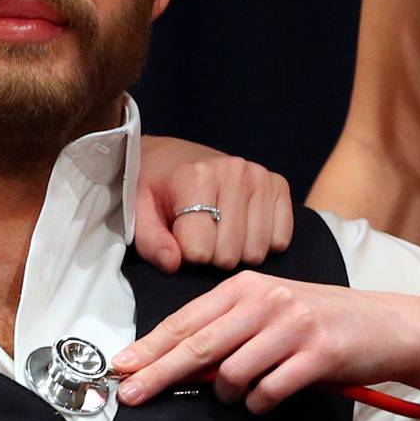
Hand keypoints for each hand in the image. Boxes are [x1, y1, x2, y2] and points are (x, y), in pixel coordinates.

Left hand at [116, 276, 419, 410]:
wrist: (387, 325)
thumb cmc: (321, 320)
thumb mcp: (271, 309)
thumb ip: (228, 328)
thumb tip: (175, 361)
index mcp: (246, 287)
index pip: (186, 320)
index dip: (150, 347)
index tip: (120, 368)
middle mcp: (266, 300)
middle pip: (197, 346)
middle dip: (158, 373)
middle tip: (131, 396)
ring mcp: (292, 326)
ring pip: (232, 373)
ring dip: (228, 396)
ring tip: (242, 397)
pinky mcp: (317, 355)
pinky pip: (269, 391)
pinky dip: (261, 404)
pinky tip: (266, 401)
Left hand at [134, 138, 293, 273]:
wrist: (170, 157)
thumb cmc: (154, 188)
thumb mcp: (139, 213)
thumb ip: (151, 243)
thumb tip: (174, 263)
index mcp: (197, 178)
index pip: (200, 251)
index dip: (186, 255)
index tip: (178, 238)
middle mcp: (234, 173)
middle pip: (230, 256)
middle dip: (211, 257)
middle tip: (200, 235)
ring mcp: (259, 177)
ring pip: (256, 252)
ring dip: (237, 252)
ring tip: (219, 230)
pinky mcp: (278, 184)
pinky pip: (281, 240)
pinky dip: (263, 243)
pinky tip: (243, 228)